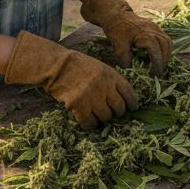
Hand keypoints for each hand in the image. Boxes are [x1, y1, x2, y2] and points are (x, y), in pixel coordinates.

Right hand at [4, 31, 139, 127]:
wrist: (57, 65)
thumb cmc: (78, 66)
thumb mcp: (99, 68)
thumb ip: (111, 81)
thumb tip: (122, 100)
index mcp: (111, 75)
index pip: (129, 93)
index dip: (132, 104)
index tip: (131, 109)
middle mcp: (104, 86)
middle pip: (119, 108)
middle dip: (116, 113)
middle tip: (110, 112)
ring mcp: (91, 96)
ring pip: (105, 117)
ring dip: (102, 118)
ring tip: (96, 114)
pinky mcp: (78, 105)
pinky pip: (90, 122)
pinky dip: (90, 123)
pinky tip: (87, 119)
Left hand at [80, 0, 172, 76]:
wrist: (116, 14)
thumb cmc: (116, 29)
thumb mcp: (118, 45)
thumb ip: (125, 59)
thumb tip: (131, 72)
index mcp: (146, 35)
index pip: (156, 54)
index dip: (156, 66)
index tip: (153, 76)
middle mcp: (154, 30)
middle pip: (166, 48)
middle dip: (163, 61)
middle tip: (157, 73)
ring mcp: (156, 27)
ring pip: (168, 42)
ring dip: (166, 54)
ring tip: (159, 65)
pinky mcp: (155, 27)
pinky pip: (165, 38)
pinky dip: (164, 48)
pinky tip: (158, 55)